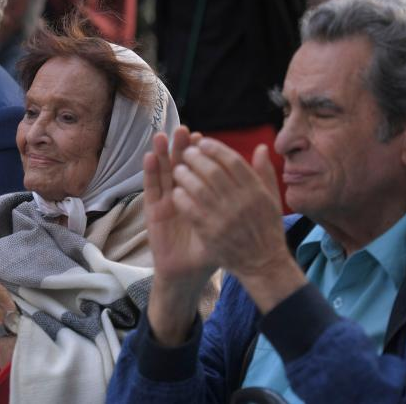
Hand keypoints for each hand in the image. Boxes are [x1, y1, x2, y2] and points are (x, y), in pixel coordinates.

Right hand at [145, 127, 230, 345]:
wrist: (190, 274)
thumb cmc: (213, 249)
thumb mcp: (231, 223)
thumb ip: (243, 198)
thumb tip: (255, 171)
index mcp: (202, 194)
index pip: (201, 168)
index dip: (201, 153)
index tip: (204, 138)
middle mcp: (182, 194)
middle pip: (181, 165)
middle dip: (182, 148)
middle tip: (184, 131)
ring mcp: (166, 201)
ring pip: (164, 173)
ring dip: (162, 154)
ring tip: (162, 136)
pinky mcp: (153, 212)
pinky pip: (152, 189)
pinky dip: (150, 173)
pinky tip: (150, 157)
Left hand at [170, 137, 305, 313]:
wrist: (263, 264)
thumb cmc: (267, 229)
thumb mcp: (273, 199)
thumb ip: (266, 173)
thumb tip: (261, 147)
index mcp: (257, 192)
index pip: (233, 161)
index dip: (215, 148)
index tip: (203, 142)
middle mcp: (241, 203)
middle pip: (213, 171)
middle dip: (196, 157)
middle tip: (186, 152)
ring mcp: (224, 218)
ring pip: (198, 188)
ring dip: (185, 175)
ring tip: (178, 169)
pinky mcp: (210, 233)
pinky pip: (190, 209)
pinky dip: (181, 197)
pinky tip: (177, 191)